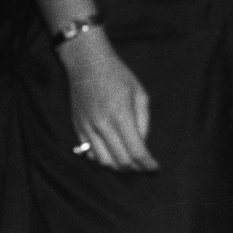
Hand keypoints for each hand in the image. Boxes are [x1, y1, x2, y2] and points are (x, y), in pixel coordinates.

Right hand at [59, 32, 156, 170]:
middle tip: (144, 167)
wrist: (87, 64)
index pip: (136, 150)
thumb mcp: (140, 94)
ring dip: (118, 167)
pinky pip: (89, 152)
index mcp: (120, 115)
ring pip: (103, 161)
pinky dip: (102, 159)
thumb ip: (143, 122)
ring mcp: (87, 127)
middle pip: (120, 160)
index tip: (155, 168)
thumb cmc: (118, 75)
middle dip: (135, 168)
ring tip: (129, 164)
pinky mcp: (77, 127)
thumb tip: (142, 144)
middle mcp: (101, 125)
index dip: (147, 164)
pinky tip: (112, 155)